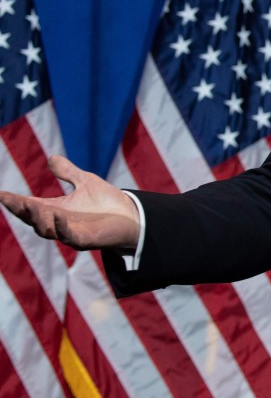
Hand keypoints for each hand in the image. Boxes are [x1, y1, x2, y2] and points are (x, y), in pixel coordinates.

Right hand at [0, 155, 140, 249]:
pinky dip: (62, 228)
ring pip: (46, 230)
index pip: (29, 206)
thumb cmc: (107, 202)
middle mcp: (59, 223)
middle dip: (21, 210)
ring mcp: (71, 233)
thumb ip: (68, 172)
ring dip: (37, 219)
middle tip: (9, 200)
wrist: (131, 216)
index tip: (1, 194)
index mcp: (55, 209)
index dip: (14, 201)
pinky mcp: (86, 240)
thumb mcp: (85, 182)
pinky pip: (70, 237)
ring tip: (29, 206)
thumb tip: (51, 158)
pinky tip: (58, 217)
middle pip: (32, 219)